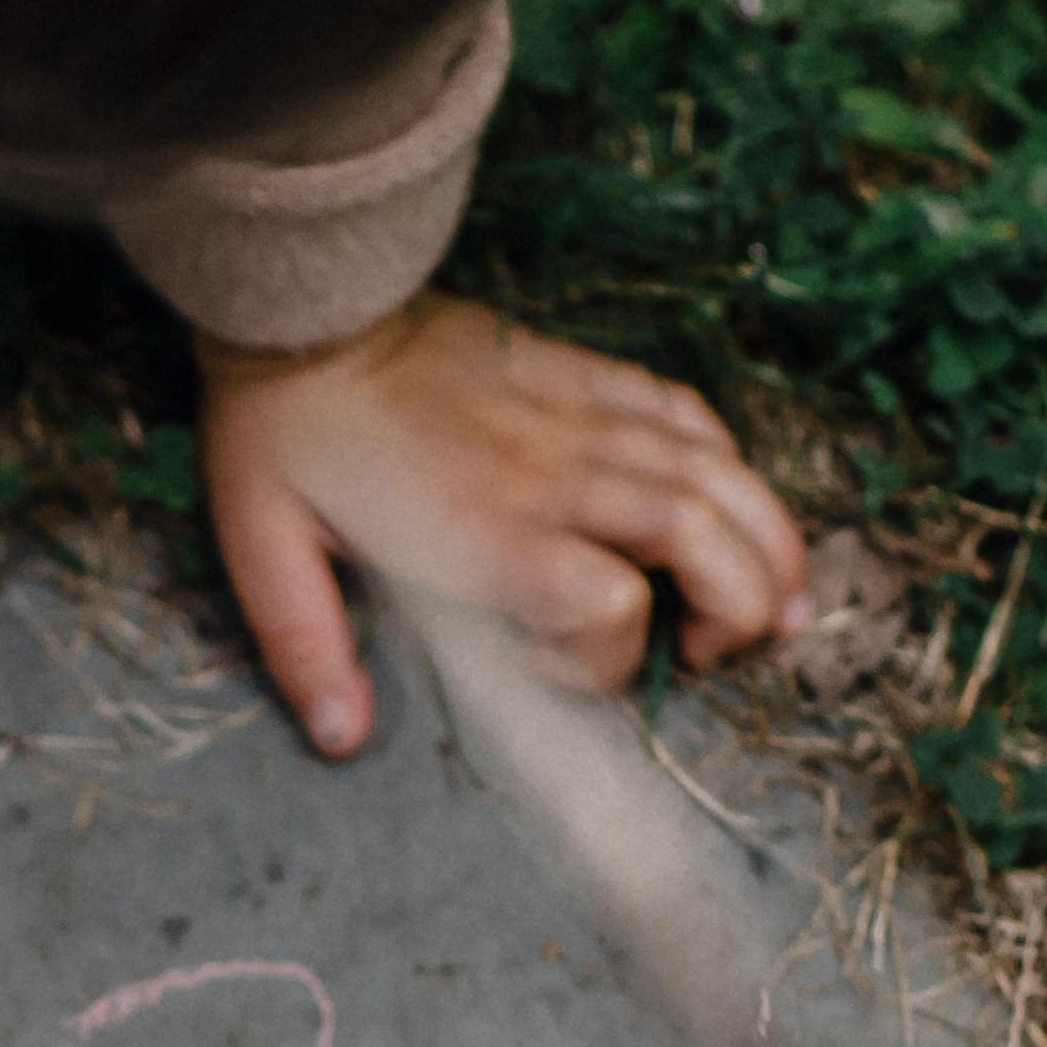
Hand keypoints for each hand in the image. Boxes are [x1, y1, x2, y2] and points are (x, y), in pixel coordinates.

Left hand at [199, 294, 811, 757]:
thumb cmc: (283, 438)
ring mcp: (578, 418)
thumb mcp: (265, 552)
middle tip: (716, 652)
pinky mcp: (584, 376)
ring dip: (768, 542)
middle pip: (700, 537)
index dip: (610, 658)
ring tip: (782, 605)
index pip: (608, 605)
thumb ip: (309, 650)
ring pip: (717, 475)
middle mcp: (551, 476)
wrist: (307, 307)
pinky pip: (684, 414)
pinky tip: (731, 504)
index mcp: (483, 533)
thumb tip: (341, 739)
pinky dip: (725, 463)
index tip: (572, 673)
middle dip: (740, 606)